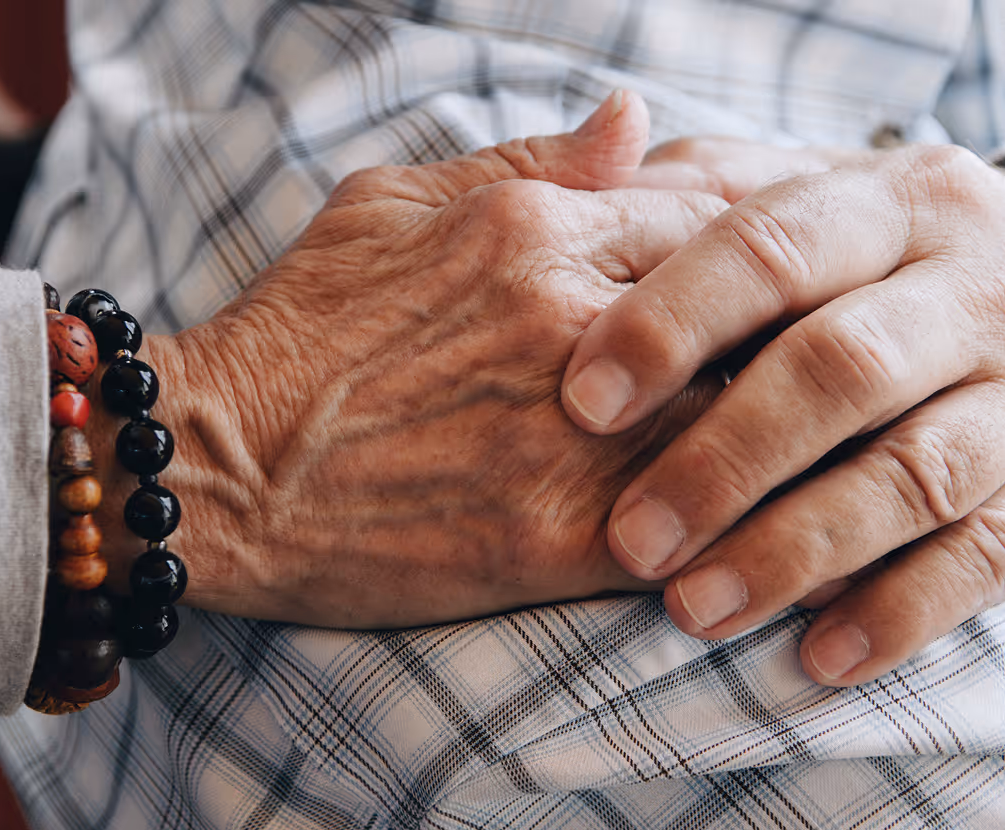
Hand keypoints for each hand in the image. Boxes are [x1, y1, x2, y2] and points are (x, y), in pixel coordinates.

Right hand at [88, 92, 726, 626]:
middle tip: (792, 368)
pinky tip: (742, 529)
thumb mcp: (386, 207)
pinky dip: (736, 525)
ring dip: (773, 433)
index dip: (760, 249)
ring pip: (748, 421)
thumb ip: (523, 159)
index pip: (718, 212)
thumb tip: (636, 117)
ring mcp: (570, 431)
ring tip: (776, 451)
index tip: (767, 285)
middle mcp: (570, 317)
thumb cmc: (290, 337)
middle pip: (757, 312)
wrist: (212, 471)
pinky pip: (699, 528)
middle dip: (786, 335)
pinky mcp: (556, 538)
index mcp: (535, 228)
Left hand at [559, 142, 1004, 684]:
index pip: (772, 246)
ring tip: (695, 612)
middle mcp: (968, 288)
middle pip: (842, 368)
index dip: (673, 322)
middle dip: (727, 459)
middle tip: (631, 540)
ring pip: (915, 474)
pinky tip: (820, 658)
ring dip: (798, 550)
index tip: (582, 401)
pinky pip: (989, 557)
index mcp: (887, 206)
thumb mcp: (787, 201)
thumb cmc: (846, 263)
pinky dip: (902, 610)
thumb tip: (603, 135)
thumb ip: (694, 189)